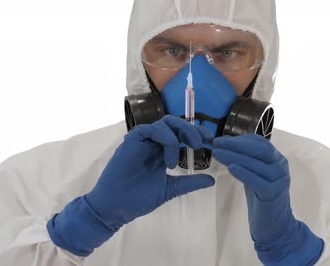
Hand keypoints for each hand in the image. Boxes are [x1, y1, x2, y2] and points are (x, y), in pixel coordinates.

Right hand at [87, 114, 214, 227]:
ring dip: (178, 136)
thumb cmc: (139, 198)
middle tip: (202, 143)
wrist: (117, 207)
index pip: (182, 135)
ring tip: (180, 158)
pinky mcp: (132, 140)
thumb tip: (212, 180)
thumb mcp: (170, 189)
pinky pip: (150, 129)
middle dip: (191, 130)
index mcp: (163, 151)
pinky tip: (169, 155)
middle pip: (175, 124)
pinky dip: (164, 137)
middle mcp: (154, 142)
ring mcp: (143, 140)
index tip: (212, 143)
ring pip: (164, 123)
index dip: (198, 135)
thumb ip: (190, 183)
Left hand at [213, 134, 323, 264]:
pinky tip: (231, 168)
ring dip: (235, 156)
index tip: (221, 139)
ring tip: (217, 153)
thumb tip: (226, 144)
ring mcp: (279, 180)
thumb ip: (245, 160)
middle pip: (259, 150)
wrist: (275, 225)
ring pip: (256, 164)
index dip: (240, 140)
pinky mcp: (274, 194)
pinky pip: (257, 181)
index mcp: (277, 159)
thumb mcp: (254, 174)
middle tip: (216, 143)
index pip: (260, 143)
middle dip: (236, 145)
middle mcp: (281, 166)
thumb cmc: (262, 198)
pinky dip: (244, 173)